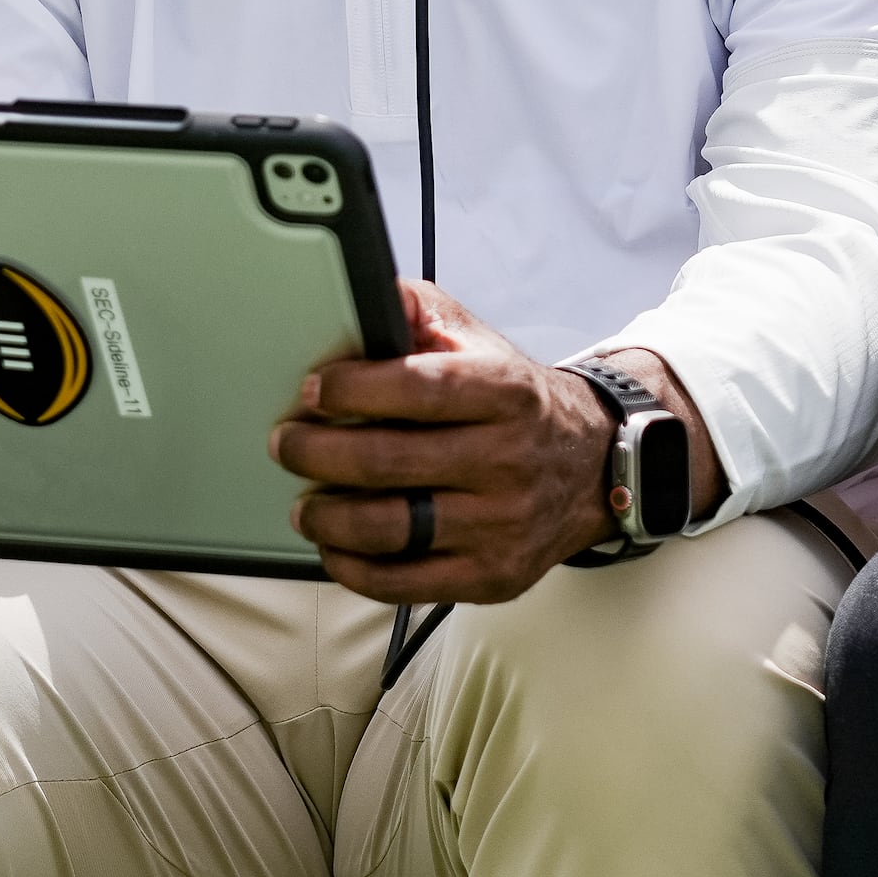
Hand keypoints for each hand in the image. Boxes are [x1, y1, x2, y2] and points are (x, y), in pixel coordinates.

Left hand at [269, 279, 621, 604]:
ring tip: (303, 503)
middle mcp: (508, 460)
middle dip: (318, 452)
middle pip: (390, 462)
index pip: (418, 387)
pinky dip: (354, 567)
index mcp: (506, 392)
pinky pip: (404, 584)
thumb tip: (363, 291)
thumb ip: (419, 311)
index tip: (313, 389)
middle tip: (287, 444)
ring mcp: (501, 524)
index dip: (353, 389)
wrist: (590, 468)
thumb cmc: (516, 402)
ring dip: (327, 517)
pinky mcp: (492, 575)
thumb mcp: (479, 342)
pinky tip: (335, 546)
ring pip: (390, 528)